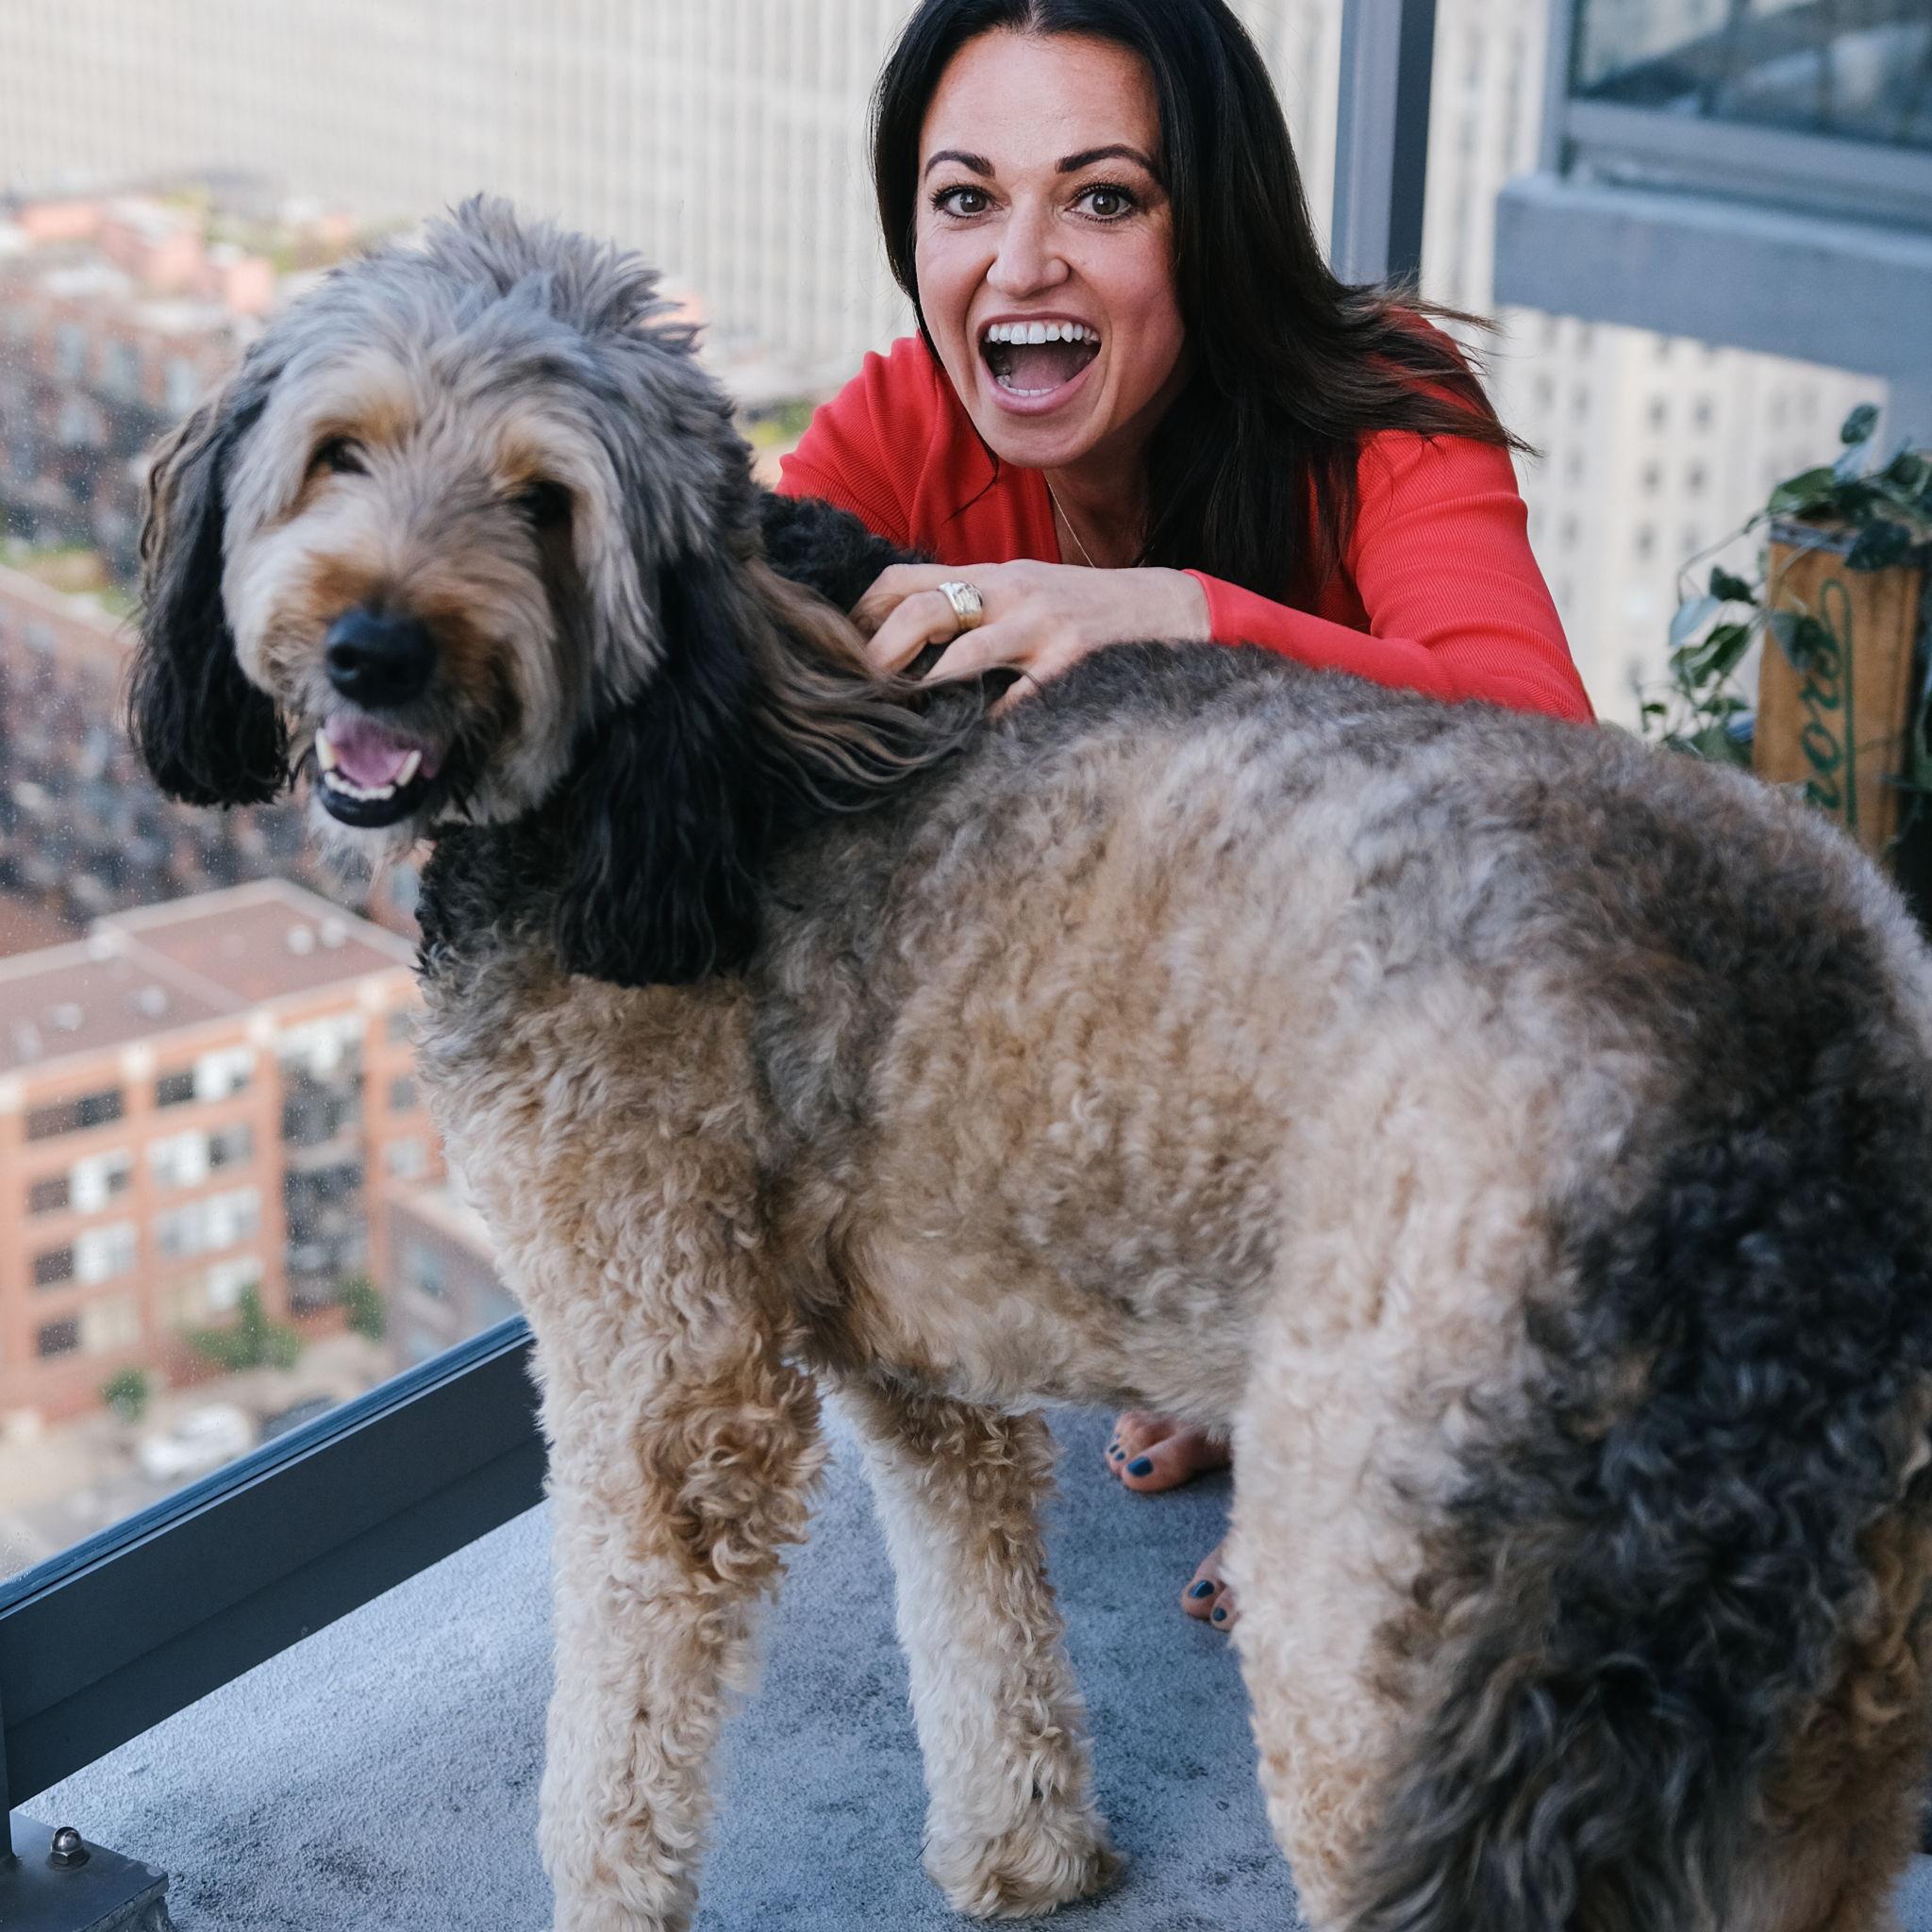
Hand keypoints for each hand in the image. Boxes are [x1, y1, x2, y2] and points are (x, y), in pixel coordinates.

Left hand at [853, 561, 1211, 714]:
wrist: (1173, 608)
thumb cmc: (1090, 609)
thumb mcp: (1028, 590)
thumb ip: (977, 606)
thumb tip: (910, 639)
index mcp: (993, 575)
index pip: (905, 579)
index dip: (863, 614)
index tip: (841, 653)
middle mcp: (1012, 591)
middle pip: (923, 608)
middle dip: (881, 652)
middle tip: (859, 691)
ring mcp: (1044, 625)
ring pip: (965, 651)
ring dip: (926, 687)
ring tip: (902, 717)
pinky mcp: (1074, 660)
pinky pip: (1020, 697)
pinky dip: (992, 721)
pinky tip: (972, 743)